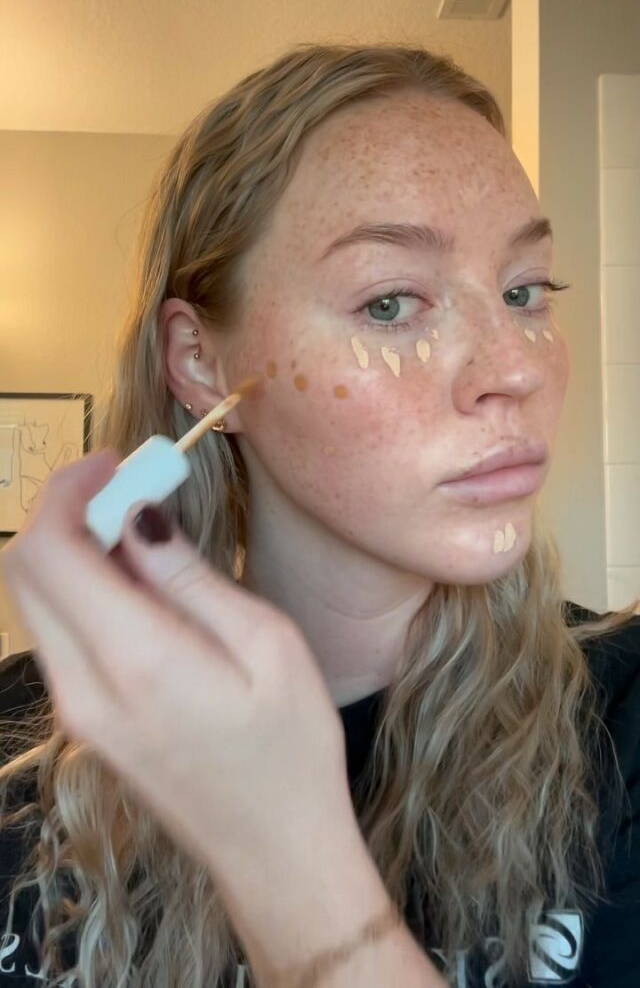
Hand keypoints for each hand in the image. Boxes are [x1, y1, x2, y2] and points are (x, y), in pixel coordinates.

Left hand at [0, 450, 358, 889]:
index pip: (50, 551)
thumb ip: (187, 576)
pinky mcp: (85, 723)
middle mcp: (82, 686)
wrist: (276, 852)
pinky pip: (59, 635)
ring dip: (71, 550)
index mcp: (132, 658)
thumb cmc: (290, 745)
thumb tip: (135, 513)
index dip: (68, 490)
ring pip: (36, 602)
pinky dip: (81, 591)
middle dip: (64, 513)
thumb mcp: (265, 644)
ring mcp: (76, 710)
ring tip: (138, 530)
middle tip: (128, 488)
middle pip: (26, 573)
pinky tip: (137, 585)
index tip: (117, 463)